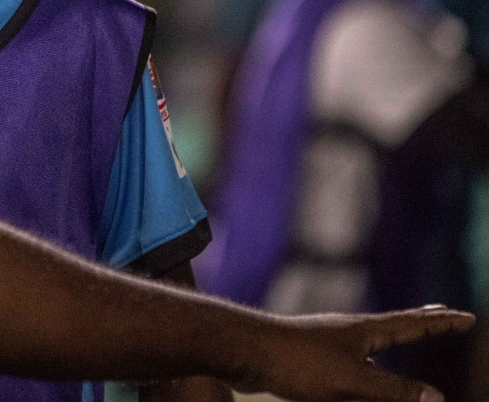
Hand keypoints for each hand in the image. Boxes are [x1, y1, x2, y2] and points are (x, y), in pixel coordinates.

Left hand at [232, 306, 474, 401]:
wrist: (241, 351)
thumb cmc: (295, 361)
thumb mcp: (351, 380)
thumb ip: (393, 391)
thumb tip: (438, 399)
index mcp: (363, 332)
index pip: (413, 325)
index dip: (442, 323)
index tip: (467, 317)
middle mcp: (348, 332)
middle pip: (394, 326)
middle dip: (422, 322)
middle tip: (443, 313)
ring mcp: (327, 342)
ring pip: (370, 343)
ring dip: (392, 341)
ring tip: (404, 336)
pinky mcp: (308, 356)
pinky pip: (348, 360)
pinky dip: (365, 362)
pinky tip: (358, 365)